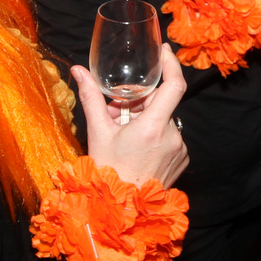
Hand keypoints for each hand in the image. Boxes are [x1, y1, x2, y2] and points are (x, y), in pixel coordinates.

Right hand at [74, 43, 188, 187]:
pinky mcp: (182, 159)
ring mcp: (180, 149)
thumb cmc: (108, 170)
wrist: (121, 209)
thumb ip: (91, 97)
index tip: (164, 51)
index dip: (171, 64)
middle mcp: (171, 136)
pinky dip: (155, 134)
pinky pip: (170, 136)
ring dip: (146, 118)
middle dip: (139, 100)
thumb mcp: (98, 132)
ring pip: (164, 120)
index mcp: (152, 127)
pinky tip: (137, 145)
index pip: (174, 86)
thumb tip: (78, 70)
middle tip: (117, 109)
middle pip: (160, 103)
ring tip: (124, 131)